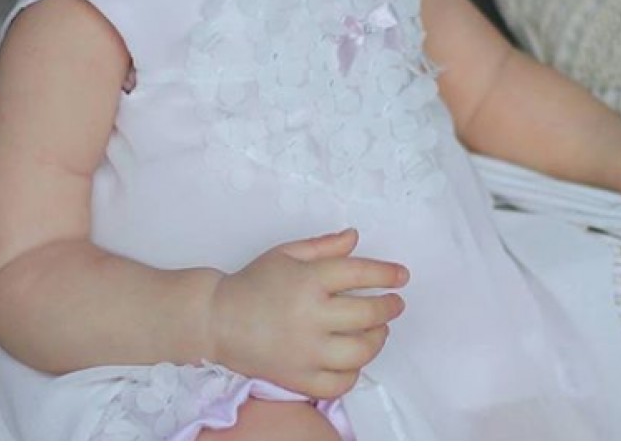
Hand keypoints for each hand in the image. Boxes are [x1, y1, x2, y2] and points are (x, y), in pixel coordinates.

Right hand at [208, 228, 408, 398]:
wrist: (218, 320)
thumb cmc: (253, 282)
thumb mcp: (286, 253)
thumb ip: (323, 246)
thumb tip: (355, 237)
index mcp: (307, 280)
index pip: (359, 274)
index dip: (386, 274)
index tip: (402, 276)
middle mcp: (310, 316)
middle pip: (367, 314)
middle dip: (389, 307)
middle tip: (395, 303)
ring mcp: (305, 351)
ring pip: (359, 352)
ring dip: (377, 339)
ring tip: (378, 330)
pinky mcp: (299, 378)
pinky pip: (339, 383)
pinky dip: (354, 372)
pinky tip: (353, 357)